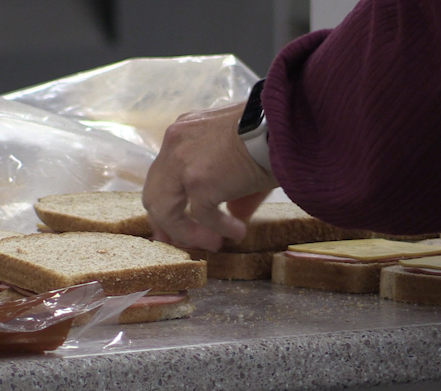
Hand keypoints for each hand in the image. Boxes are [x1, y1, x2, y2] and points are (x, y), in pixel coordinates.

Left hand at [142, 103, 277, 251]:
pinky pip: (202, 216)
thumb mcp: (241, 155)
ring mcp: (182, 163)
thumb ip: (231, 188)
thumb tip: (236, 217)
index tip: (175, 223)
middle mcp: (174, 144)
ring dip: (188, 233)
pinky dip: (219, 228)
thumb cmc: (270, 134)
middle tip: (181, 243)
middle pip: (154, 194)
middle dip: (166, 224)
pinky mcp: (198, 181)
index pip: (162, 174)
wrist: (285, 125)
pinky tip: (237, 232)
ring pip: (167, 211)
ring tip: (214, 243)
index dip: (168, 201)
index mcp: (182, 133)